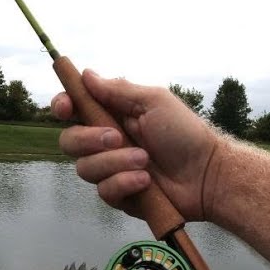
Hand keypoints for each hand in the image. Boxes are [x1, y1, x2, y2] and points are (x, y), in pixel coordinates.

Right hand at [52, 69, 222, 221]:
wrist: (206, 173)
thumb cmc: (185, 133)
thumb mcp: (154, 101)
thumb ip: (118, 90)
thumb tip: (86, 74)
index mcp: (113, 116)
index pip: (74, 110)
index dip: (63, 107)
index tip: (65, 108)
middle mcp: (106, 143)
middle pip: (69, 142)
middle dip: (88, 139)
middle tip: (116, 138)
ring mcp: (112, 170)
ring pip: (86, 169)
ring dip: (115, 163)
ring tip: (145, 161)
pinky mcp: (120, 195)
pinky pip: (105, 191)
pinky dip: (124, 183)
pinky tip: (145, 181)